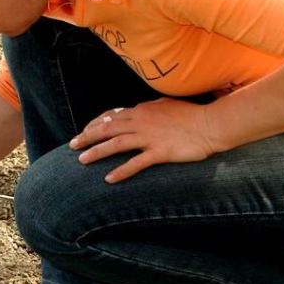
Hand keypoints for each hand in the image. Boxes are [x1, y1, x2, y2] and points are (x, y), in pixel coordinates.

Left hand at [68, 98, 216, 182]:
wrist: (212, 124)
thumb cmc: (192, 115)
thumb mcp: (167, 105)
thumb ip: (150, 108)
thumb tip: (138, 109)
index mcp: (142, 111)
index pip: (111, 116)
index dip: (95, 124)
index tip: (84, 131)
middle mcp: (142, 122)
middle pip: (108, 128)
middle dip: (87, 137)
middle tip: (72, 146)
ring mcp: (150, 137)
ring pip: (116, 144)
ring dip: (97, 152)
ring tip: (82, 161)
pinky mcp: (160, 152)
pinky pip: (136, 163)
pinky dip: (121, 171)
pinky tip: (109, 179)